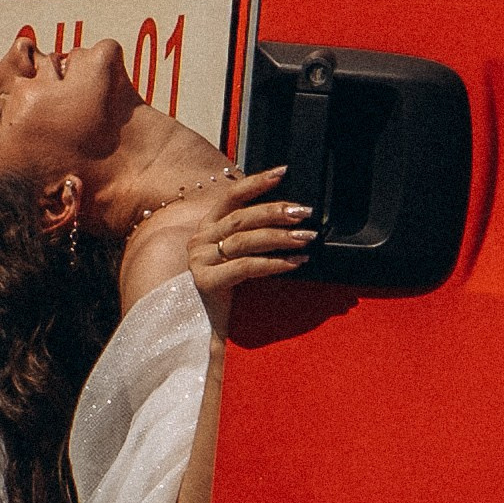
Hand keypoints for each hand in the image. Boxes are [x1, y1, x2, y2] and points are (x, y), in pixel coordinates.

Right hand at [119, 164, 314, 331]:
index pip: (231, 196)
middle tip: (304, 213)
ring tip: (306, 238)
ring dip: (280, 236)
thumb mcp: (236, 259)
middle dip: (276, 211)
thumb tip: (287, 220)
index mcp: (206, 228)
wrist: (197, 330)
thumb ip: (252, 238)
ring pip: (245, 240)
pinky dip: (274, 263)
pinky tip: (295, 263)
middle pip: (242, 218)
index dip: (256, 182)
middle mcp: (199, 240)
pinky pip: (246, 267)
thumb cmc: (224, 293)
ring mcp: (200, 261)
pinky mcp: (206, 282)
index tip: (282, 172)